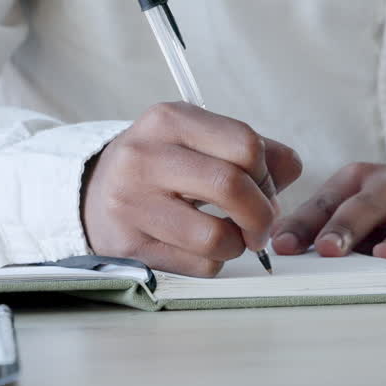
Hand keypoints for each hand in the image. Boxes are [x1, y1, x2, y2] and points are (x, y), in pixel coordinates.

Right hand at [82, 102, 302, 276]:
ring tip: (230, 237)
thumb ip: (252, 149)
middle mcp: (145, 156)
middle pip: (232, 187)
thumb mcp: (199, 140)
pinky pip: (197, 265)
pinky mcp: (128, 245)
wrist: (93, 193)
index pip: (245, 144)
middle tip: (262, 226)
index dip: (267, 174)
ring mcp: (131, 202)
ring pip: (215, 236)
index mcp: (170, 120)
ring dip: (237, 245)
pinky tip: (201, 248)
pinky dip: (214, 262)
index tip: (264, 188)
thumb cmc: (161, 166)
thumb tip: (291, 169)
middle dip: (262, 215)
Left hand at [270, 162, 385, 271]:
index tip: (282, 247)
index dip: (304, 224)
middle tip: (329, 248)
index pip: (328, 200)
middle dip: (346, 227)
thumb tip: (278, 246)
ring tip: (385, 257)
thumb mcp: (361, 200)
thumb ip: (323, 222)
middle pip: (368, 206)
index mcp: (362, 178)